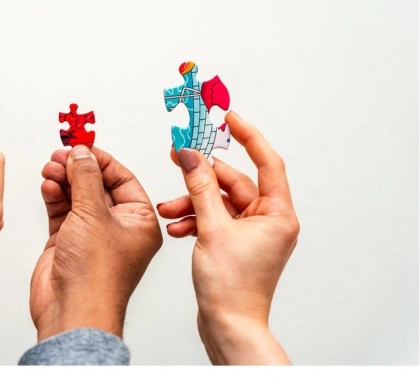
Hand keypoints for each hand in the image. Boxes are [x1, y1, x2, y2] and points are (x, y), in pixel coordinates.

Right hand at [30, 146, 161, 340]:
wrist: (72, 310)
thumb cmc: (97, 275)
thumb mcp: (94, 214)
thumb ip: (85, 178)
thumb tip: (82, 154)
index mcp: (140, 221)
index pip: (123, 179)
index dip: (102, 160)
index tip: (83, 146)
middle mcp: (118, 227)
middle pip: (98, 185)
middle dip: (78, 169)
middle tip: (62, 155)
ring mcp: (92, 235)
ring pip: (78, 197)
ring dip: (64, 180)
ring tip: (51, 169)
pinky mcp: (69, 243)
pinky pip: (62, 211)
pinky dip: (55, 197)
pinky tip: (49, 186)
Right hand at [157, 111, 299, 364]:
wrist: (228, 327)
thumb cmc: (232, 288)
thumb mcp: (212, 229)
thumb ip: (201, 188)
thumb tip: (192, 157)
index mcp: (277, 214)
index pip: (267, 162)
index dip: (248, 136)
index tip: (229, 117)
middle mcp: (269, 221)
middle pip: (233, 184)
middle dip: (200, 179)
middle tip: (178, 158)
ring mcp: (252, 234)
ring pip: (218, 203)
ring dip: (191, 203)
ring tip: (167, 209)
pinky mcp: (235, 244)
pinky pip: (213, 220)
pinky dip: (194, 220)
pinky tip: (176, 228)